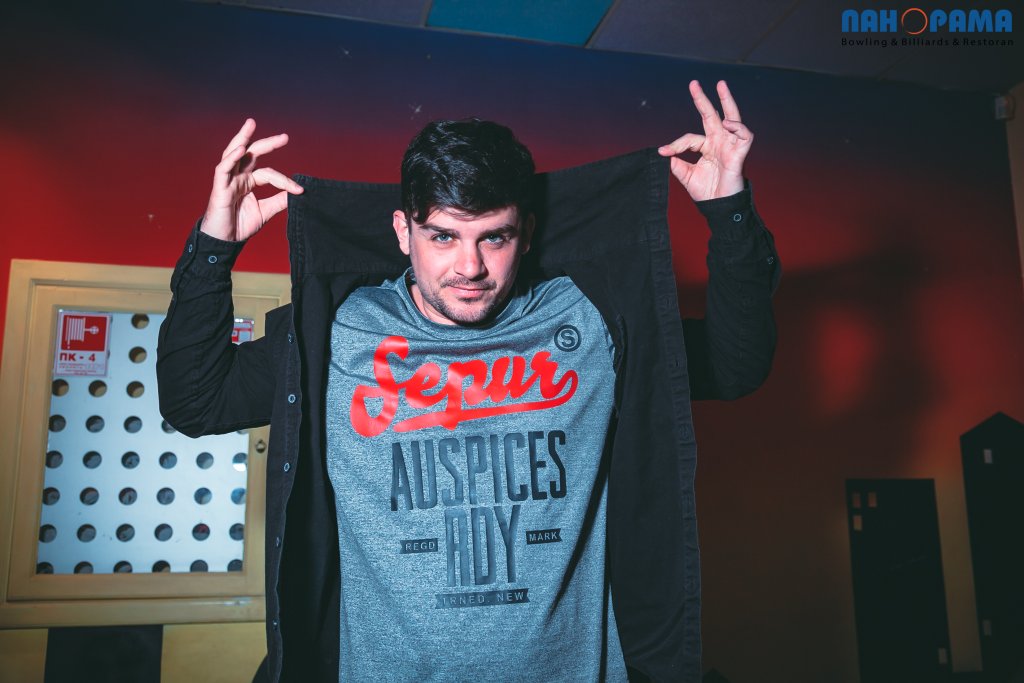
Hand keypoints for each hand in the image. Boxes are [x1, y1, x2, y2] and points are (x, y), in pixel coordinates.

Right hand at [200, 118, 303, 241]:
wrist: (224, 242)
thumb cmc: (239, 226)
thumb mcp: (265, 212)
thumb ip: (279, 201)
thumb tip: (297, 193)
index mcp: (248, 181)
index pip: (269, 173)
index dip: (285, 181)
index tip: (300, 189)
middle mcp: (238, 177)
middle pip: (251, 153)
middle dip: (267, 143)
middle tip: (285, 137)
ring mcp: (227, 180)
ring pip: (233, 153)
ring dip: (242, 138)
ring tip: (251, 124)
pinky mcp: (219, 187)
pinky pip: (223, 169)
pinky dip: (231, 158)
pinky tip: (242, 149)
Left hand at [658, 80, 752, 200]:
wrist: (718, 207)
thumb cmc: (707, 193)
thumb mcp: (686, 176)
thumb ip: (677, 164)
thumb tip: (665, 153)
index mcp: (706, 148)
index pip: (689, 138)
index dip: (675, 144)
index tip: (663, 151)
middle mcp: (718, 142)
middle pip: (712, 115)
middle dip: (703, 99)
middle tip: (693, 83)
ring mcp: (730, 145)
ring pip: (732, 117)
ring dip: (727, 100)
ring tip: (720, 85)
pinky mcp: (740, 153)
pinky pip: (744, 134)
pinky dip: (738, 126)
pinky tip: (727, 123)